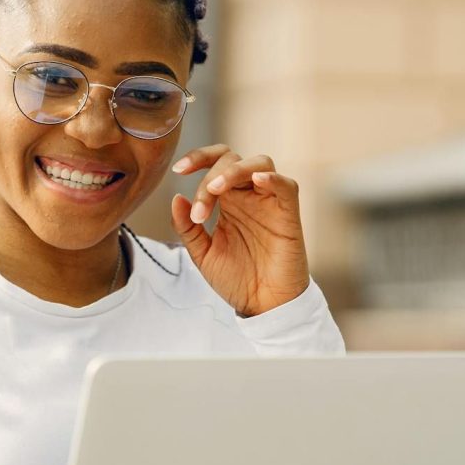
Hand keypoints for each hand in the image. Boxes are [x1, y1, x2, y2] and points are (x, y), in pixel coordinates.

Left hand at [169, 145, 310, 316]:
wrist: (262, 305)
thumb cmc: (237, 279)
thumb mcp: (202, 254)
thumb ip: (187, 227)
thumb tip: (176, 198)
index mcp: (228, 200)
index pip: (215, 163)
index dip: (197, 158)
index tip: (177, 171)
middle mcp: (249, 196)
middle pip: (232, 159)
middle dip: (209, 176)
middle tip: (199, 211)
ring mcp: (269, 203)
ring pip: (260, 162)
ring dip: (234, 171)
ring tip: (216, 190)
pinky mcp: (288, 215)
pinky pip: (286, 186)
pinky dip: (273, 178)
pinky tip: (257, 180)